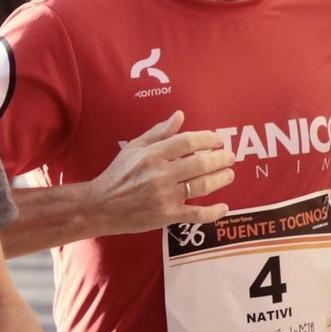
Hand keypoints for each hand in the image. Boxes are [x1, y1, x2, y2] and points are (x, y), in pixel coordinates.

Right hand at [88, 111, 234, 234]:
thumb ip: (159, 132)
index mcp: (152, 155)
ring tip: (230, 174)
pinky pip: (196, 214)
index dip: (207, 139)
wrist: (101, 206)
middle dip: (220, 158)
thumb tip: (180, 115)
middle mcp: (160, 174)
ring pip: (202, 186)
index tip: (217, 139)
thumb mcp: (134, 148)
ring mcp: (165, 196)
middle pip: (199, 163)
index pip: (187, 142)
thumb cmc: (118, 174)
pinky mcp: (167, 216)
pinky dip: (213, 212)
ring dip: (221, 179)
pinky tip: (224, 207)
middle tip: (230, 156)